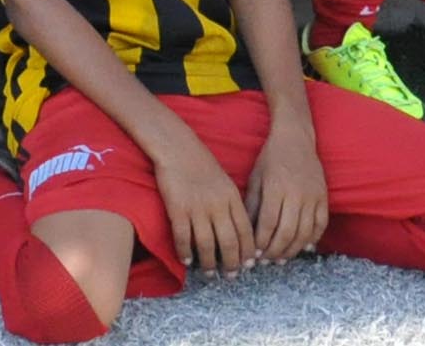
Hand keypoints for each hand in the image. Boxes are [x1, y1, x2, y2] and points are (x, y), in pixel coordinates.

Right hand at [152, 127, 253, 278]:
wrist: (177, 147)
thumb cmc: (201, 164)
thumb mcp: (225, 183)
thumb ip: (233, 205)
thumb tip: (238, 231)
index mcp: (232, 198)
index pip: (245, 231)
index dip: (247, 252)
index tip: (248, 266)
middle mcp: (218, 205)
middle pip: (229, 242)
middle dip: (231, 263)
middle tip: (230, 276)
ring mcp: (197, 208)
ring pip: (207, 244)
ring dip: (208, 263)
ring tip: (209, 273)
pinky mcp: (178, 209)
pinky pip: (183, 238)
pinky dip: (185, 252)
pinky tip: (187, 260)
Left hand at [244, 122, 328, 262]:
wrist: (296, 138)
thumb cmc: (270, 158)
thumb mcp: (255, 178)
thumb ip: (252, 205)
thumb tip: (247, 234)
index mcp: (276, 187)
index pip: (268, 223)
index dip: (261, 242)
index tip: (254, 254)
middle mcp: (296, 193)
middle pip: (287, 232)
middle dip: (275, 251)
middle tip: (267, 261)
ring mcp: (313, 196)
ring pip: (305, 233)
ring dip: (292, 250)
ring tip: (281, 259)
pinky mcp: (324, 197)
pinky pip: (321, 225)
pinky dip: (312, 240)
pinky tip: (302, 248)